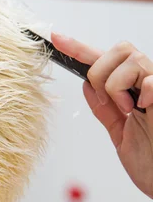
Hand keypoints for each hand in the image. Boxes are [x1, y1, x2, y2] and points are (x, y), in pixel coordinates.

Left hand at [52, 33, 152, 198]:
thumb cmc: (151, 162)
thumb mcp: (120, 134)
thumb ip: (105, 109)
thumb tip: (87, 85)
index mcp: (134, 91)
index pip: (104, 61)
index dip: (79, 48)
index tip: (56, 39)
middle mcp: (148, 84)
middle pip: (119, 49)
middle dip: (101, 72)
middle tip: (109, 102)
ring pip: (131, 59)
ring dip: (117, 86)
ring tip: (128, 110)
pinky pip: (152, 78)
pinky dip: (142, 92)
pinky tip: (144, 109)